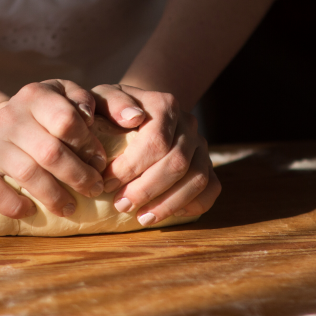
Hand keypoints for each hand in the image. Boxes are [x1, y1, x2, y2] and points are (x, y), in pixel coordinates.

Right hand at [0, 80, 107, 218]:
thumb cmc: (42, 116)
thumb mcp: (63, 95)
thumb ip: (82, 99)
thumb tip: (89, 116)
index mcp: (35, 96)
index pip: (66, 120)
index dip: (88, 145)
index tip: (100, 163)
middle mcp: (10, 116)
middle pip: (50, 152)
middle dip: (79, 176)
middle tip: (94, 189)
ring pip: (28, 174)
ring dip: (54, 196)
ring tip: (70, 208)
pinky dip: (15, 206)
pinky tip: (31, 210)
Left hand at [92, 84, 220, 225]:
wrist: (136, 110)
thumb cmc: (114, 111)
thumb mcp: (103, 98)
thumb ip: (113, 103)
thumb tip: (133, 118)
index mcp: (165, 104)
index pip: (156, 141)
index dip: (132, 167)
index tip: (107, 182)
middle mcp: (188, 124)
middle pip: (178, 163)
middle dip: (147, 189)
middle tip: (121, 205)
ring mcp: (201, 145)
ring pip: (198, 179)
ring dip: (168, 203)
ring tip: (142, 217)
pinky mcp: (207, 164)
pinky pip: (212, 187)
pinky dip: (193, 205)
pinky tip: (167, 213)